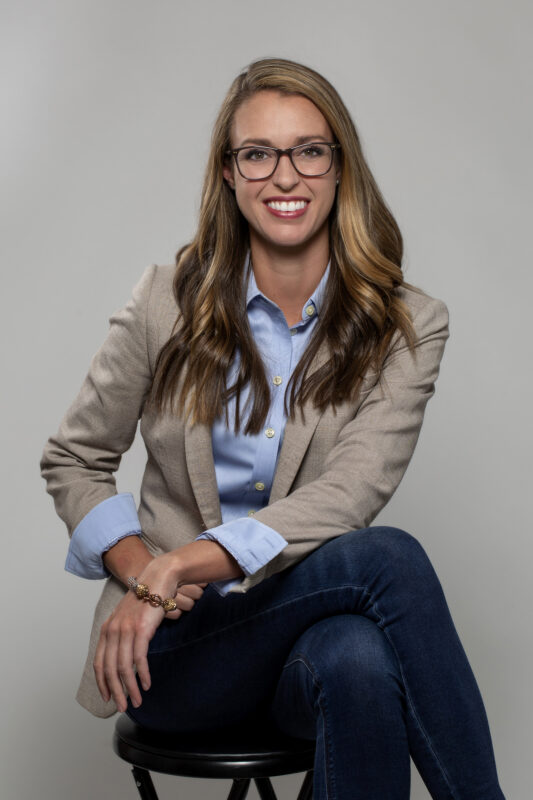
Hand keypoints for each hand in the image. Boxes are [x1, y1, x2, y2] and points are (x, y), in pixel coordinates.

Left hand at [93, 552, 206, 710]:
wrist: (158, 579)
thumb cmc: (146, 598)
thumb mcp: (128, 617)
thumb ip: (122, 634)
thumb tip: (124, 657)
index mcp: (107, 629)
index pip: (99, 663)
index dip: (102, 683)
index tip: (108, 697)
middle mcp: (113, 630)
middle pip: (110, 670)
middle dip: (116, 692)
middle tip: (123, 707)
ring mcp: (126, 630)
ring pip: (124, 668)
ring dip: (131, 688)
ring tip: (137, 701)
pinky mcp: (141, 630)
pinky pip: (139, 659)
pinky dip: (143, 675)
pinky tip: (147, 684)